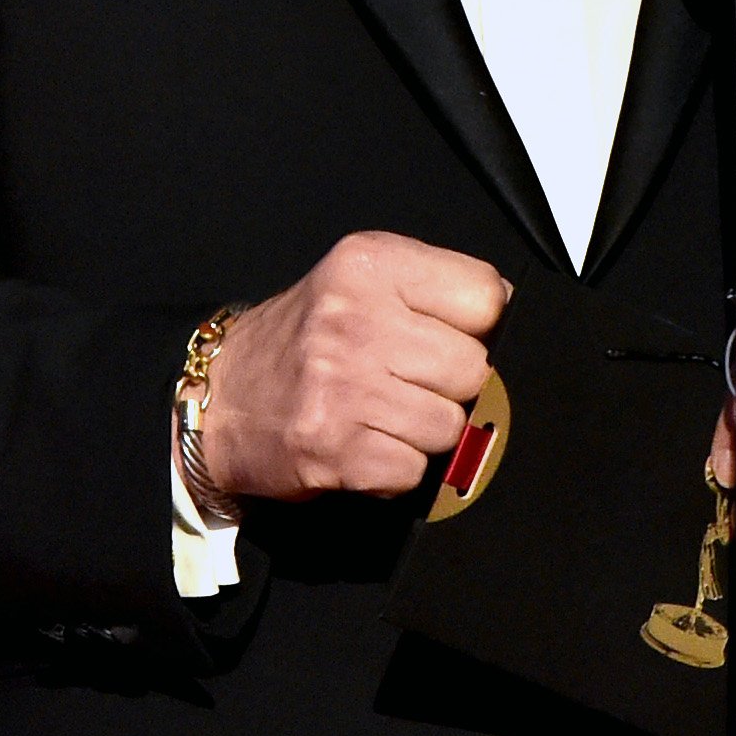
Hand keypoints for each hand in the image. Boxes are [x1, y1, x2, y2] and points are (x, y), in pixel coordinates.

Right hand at [200, 232, 507, 503]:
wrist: (220, 398)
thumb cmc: (306, 339)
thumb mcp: (362, 282)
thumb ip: (435, 289)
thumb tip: (515, 318)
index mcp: (369, 265)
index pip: (485, 295)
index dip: (485, 326)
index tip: (457, 337)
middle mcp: (353, 319)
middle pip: (474, 367)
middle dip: (455, 385)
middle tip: (414, 383)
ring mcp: (342, 386)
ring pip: (450, 425)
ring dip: (427, 431)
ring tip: (386, 415)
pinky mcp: (334, 448)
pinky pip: (414, 470)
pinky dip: (398, 468)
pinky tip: (367, 445)